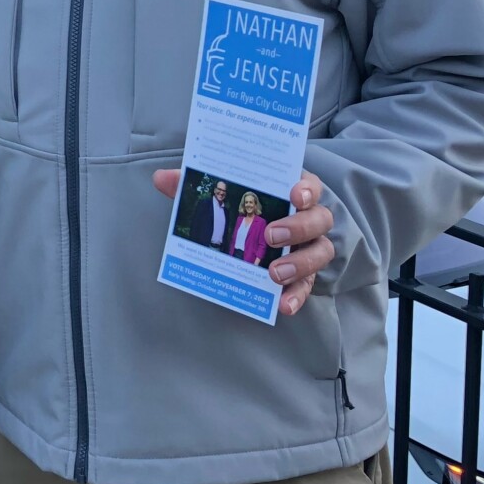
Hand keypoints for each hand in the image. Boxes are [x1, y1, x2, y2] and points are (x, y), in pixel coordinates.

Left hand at [153, 168, 336, 317]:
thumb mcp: (225, 192)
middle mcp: (309, 217)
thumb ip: (197, 182)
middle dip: (298, 227)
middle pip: (319, 219)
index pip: (309, 185)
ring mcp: (311, 246)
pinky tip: (282, 305)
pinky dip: (296, 295)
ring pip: (321, 253)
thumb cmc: (248, 204)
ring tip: (274, 273)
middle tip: (272, 235)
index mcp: (293, 190)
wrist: (267, 231)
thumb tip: (162, 178)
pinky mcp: (306, 273)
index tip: (293, 194)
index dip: (305, 189)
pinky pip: (308, 286)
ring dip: (300, 264)